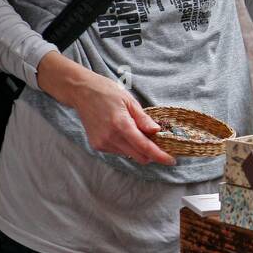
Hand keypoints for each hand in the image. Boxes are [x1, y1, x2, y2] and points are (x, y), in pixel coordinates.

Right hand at [36, 56, 175, 163]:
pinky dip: (126, 146)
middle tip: (159, 143)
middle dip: (151, 154)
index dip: (160, 156)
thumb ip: (143, 119)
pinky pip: (118, 151)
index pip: (144, 147)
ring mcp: (102, 143)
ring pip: (129, 154)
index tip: (172, 161)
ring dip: (138, 149)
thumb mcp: (129, 101)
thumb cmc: (107, 92)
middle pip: (139, 156)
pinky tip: (123, 132)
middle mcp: (110, 137)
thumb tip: (157, 131)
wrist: (81, 92)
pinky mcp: (97, 146)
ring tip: (136, 131)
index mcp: (121, 124)